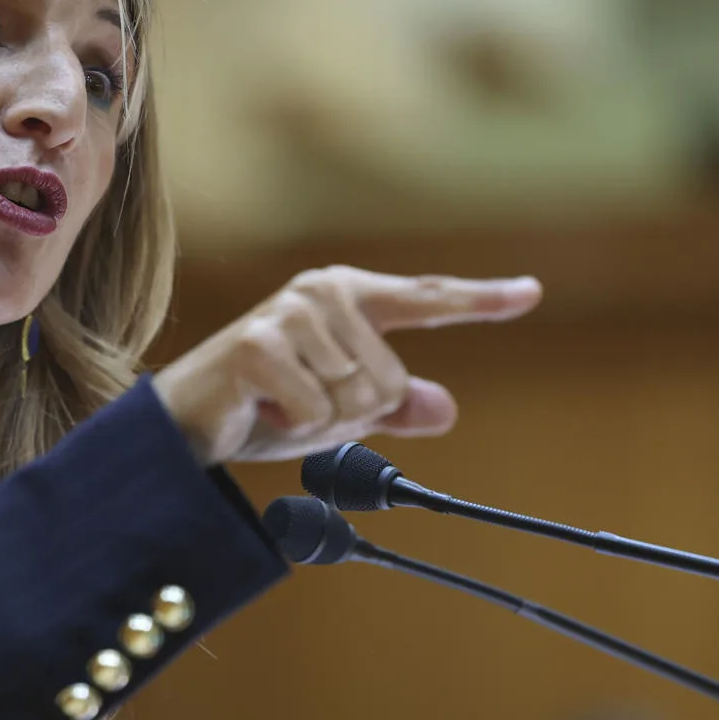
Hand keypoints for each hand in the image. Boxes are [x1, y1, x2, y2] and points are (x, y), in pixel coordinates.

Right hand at [150, 266, 541, 466]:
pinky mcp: (257, 345)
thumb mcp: (340, 412)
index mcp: (347, 296)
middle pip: (389, 380)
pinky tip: (260, 408)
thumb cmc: (263, 406)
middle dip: (352, 414)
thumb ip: (392, 408)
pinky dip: (294, 426)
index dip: (480, 300)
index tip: (530, 293)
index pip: (425, 298)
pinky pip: (316, 410)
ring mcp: (288, 314)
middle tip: (301, 405)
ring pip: (356, 397)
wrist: (188, 421)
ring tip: (278, 403)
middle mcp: (321, 293)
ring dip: (320, 421)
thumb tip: (445, 409)